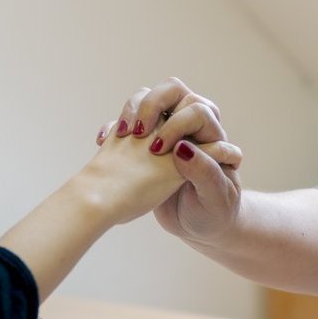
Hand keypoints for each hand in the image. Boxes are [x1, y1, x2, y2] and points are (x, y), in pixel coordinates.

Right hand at [97, 78, 242, 243]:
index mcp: (212, 135)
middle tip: (141, 132)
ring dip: (133, 110)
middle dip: (153, 104)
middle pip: (173, 90)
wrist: (194, 228)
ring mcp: (168, 132)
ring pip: (147, 100)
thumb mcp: (214, 198)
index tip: (163, 151)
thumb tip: (184, 148)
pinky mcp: (147, 143)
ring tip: (123, 135)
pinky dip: (115, 127)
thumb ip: (205, 172)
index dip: (180, 124)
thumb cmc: (211, 213)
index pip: (197, 109)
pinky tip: (103, 141)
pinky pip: (129, 121)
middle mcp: (191, 128)